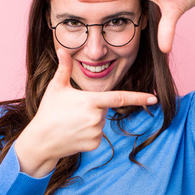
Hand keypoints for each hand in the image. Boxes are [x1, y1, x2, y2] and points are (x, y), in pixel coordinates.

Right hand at [14, 49, 157, 176]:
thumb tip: (62, 50)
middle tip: (74, 111)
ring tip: (71, 123)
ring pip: (101, 122)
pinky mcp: (94, 144)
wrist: (41, 140)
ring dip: (91, 121)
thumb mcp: (56, 87)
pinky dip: (89, 134)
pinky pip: (98, 136)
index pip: (120, 98)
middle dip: (94, 107)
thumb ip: (64, 68)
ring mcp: (96, 132)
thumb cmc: (48, 111)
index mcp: (91, 101)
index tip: (154, 97)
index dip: (138, 97)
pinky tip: (74, 133)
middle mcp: (96, 118)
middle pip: (105, 109)